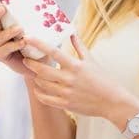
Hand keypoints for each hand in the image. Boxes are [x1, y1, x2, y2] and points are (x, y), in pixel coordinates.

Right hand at [0, 0, 35, 77]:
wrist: (41, 64)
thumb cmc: (39, 42)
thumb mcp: (39, 26)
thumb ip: (38, 15)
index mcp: (4, 22)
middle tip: (2, 8)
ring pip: (0, 36)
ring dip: (9, 31)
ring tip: (20, 29)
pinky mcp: (1, 55)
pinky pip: (6, 48)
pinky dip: (15, 44)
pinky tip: (23, 42)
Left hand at [21, 35, 138, 118]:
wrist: (112, 102)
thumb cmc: (103, 79)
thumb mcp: (91, 61)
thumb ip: (79, 46)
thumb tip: (72, 33)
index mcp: (75, 66)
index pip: (53, 52)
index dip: (38, 44)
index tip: (28, 38)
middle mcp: (69, 79)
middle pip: (42, 70)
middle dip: (31, 64)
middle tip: (26, 59)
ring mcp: (66, 93)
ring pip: (42, 84)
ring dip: (35, 78)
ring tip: (34, 73)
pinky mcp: (65, 104)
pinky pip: (46, 98)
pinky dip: (39, 92)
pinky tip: (38, 88)